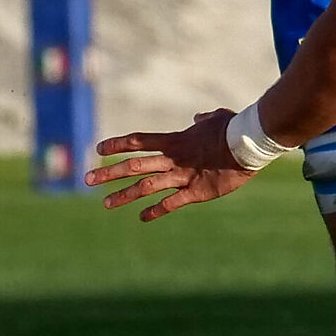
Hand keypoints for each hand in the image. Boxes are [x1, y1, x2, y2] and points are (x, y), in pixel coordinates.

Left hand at [86, 108, 259, 220]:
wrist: (248, 144)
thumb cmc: (234, 128)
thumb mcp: (216, 118)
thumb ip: (203, 119)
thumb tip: (197, 118)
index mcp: (175, 141)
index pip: (138, 141)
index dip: (117, 144)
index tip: (99, 148)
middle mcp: (173, 159)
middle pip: (133, 165)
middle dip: (109, 173)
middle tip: (87, 179)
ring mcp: (182, 176)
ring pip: (146, 186)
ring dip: (124, 195)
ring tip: (106, 203)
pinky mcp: (196, 192)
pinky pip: (171, 203)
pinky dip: (155, 211)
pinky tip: (142, 218)